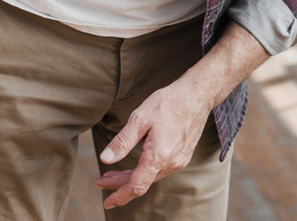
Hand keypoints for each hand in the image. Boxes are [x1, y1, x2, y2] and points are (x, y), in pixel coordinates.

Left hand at [93, 79, 214, 209]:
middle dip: (119, 185)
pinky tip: (134, 165)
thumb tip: (106, 159)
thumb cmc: (168, 103)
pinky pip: (159, 170)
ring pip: (150, 177)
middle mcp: (171, 163)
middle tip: (100, 182)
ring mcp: (178, 161)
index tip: (106, 201)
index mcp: (159, 156)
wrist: (196, 95)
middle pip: (142, 183)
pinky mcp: (182, 155)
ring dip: (131, 178)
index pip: (137, 186)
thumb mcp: (139, 119)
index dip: (120, 196)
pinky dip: (144, 171)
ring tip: (111, 174)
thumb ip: (122, 142)